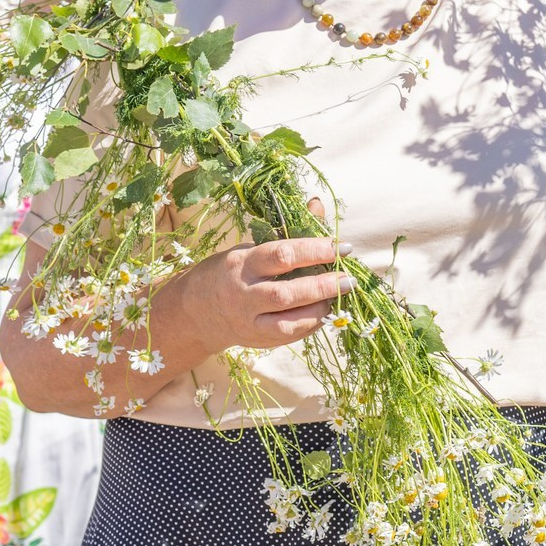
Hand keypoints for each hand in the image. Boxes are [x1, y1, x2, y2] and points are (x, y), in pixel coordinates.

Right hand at [158, 231, 350, 355]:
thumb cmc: (233, 271)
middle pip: (285, 294)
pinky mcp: (258, 340)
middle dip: (322, 286)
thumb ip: (289, 231)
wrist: (197, 310)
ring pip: (288, 322)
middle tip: (349, 278)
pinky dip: (313, 323)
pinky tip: (327, 310)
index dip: (315, 251)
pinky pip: (291, 335)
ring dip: (320, 309)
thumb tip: (318, 205)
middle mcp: (244, 294)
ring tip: (341, 296)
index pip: (281, 256)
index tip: (343, 247)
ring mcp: (249, 321)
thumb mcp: (253, 247)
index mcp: (243, 263)